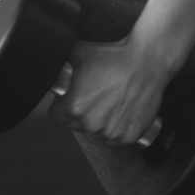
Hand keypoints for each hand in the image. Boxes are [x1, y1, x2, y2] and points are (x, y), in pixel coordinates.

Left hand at [46, 36, 175, 145]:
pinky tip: (118, 115)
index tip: (67, 102)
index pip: (56, 117)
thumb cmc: (114, 57)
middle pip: (76, 126)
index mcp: (75, 107)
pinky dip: (116, 131)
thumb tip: (48, 62)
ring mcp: (111, 132)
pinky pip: (115, 141)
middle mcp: (91, 123)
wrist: (145, 62)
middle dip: (80, 116)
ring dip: (98, 125)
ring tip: (106, 106)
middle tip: (92, 100)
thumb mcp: (78, 53)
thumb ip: (60, 63)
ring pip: (95, 135)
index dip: (61, 108)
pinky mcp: (129, 136)